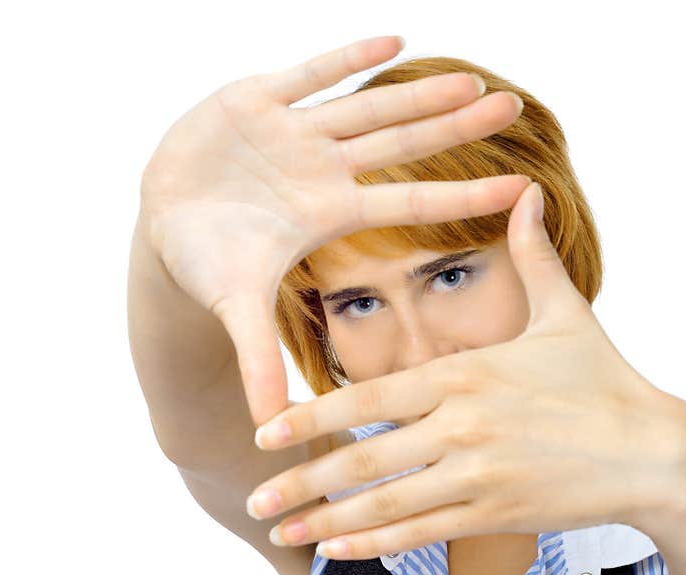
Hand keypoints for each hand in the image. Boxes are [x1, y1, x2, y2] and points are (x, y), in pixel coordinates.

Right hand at [138, 34, 530, 425]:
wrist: (165, 222)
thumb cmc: (206, 263)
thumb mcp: (236, 306)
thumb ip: (255, 357)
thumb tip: (269, 424)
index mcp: (326, 213)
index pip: (406, 204)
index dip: (462, 194)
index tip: (520, 184)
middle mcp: (320, 169)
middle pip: (399, 143)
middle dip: (453, 124)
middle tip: (512, 102)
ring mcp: (291, 132)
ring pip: (365, 104)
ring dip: (414, 89)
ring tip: (468, 73)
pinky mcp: (254, 100)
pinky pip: (308, 74)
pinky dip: (345, 57)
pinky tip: (390, 38)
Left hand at [245, 182, 685, 559]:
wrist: (655, 451)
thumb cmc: (602, 379)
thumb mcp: (565, 312)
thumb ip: (532, 256)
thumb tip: (528, 192)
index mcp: (463, 376)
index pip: (368, 400)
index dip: (310, 418)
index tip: (265, 431)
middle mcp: (461, 428)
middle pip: (363, 459)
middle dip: (301, 481)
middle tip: (256, 497)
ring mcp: (478, 478)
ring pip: (385, 504)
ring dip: (325, 521)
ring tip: (280, 530)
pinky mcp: (496, 514)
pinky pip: (423, 532)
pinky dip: (376, 542)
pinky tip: (339, 547)